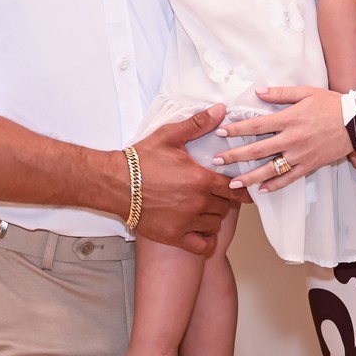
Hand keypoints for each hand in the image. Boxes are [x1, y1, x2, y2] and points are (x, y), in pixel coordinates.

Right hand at [132, 104, 240, 255]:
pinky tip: (203, 233)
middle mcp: (197, 203)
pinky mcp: (173, 236)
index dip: (238, 187)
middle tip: (215, 195)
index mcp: (201, 179)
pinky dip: (206, 242)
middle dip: (223, 200)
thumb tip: (221, 110)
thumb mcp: (170, 137)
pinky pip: (202, 246)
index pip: (233, 187)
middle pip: (225, 206)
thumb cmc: (141, 160)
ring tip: (205, 210)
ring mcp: (186, 222)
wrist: (115, 183)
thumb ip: (198, 124)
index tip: (241, 188)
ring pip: (214, 224)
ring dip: (213, 218)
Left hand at [213, 86, 353, 192]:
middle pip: (258, 149)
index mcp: (289, 119)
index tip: (222, 133)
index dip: (238, 129)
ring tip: (232, 183)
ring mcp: (301, 155)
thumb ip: (281, 94)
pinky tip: (261, 190)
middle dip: (235, 156)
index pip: (257, 125)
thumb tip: (258, 92)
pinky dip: (275, 185)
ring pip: (270, 169)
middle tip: (216, 161)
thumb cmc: (330, 104)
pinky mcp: (310, 165)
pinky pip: (290, 178)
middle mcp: (292, 139)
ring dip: (249, 176)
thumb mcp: (306, 92)